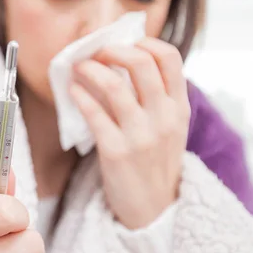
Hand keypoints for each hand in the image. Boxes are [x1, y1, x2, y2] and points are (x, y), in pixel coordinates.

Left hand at [70, 38, 190, 229]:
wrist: (153, 210)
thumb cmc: (155, 163)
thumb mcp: (169, 128)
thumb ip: (155, 97)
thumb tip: (122, 61)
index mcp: (179, 108)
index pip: (169, 57)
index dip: (144, 41)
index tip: (123, 42)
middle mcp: (164, 118)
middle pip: (141, 63)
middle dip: (113, 49)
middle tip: (96, 51)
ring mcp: (141, 135)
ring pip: (114, 85)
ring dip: (90, 69)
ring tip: (78, 67)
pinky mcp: (116, 152)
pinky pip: (94, 114)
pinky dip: (80, 95)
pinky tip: (73, 91)